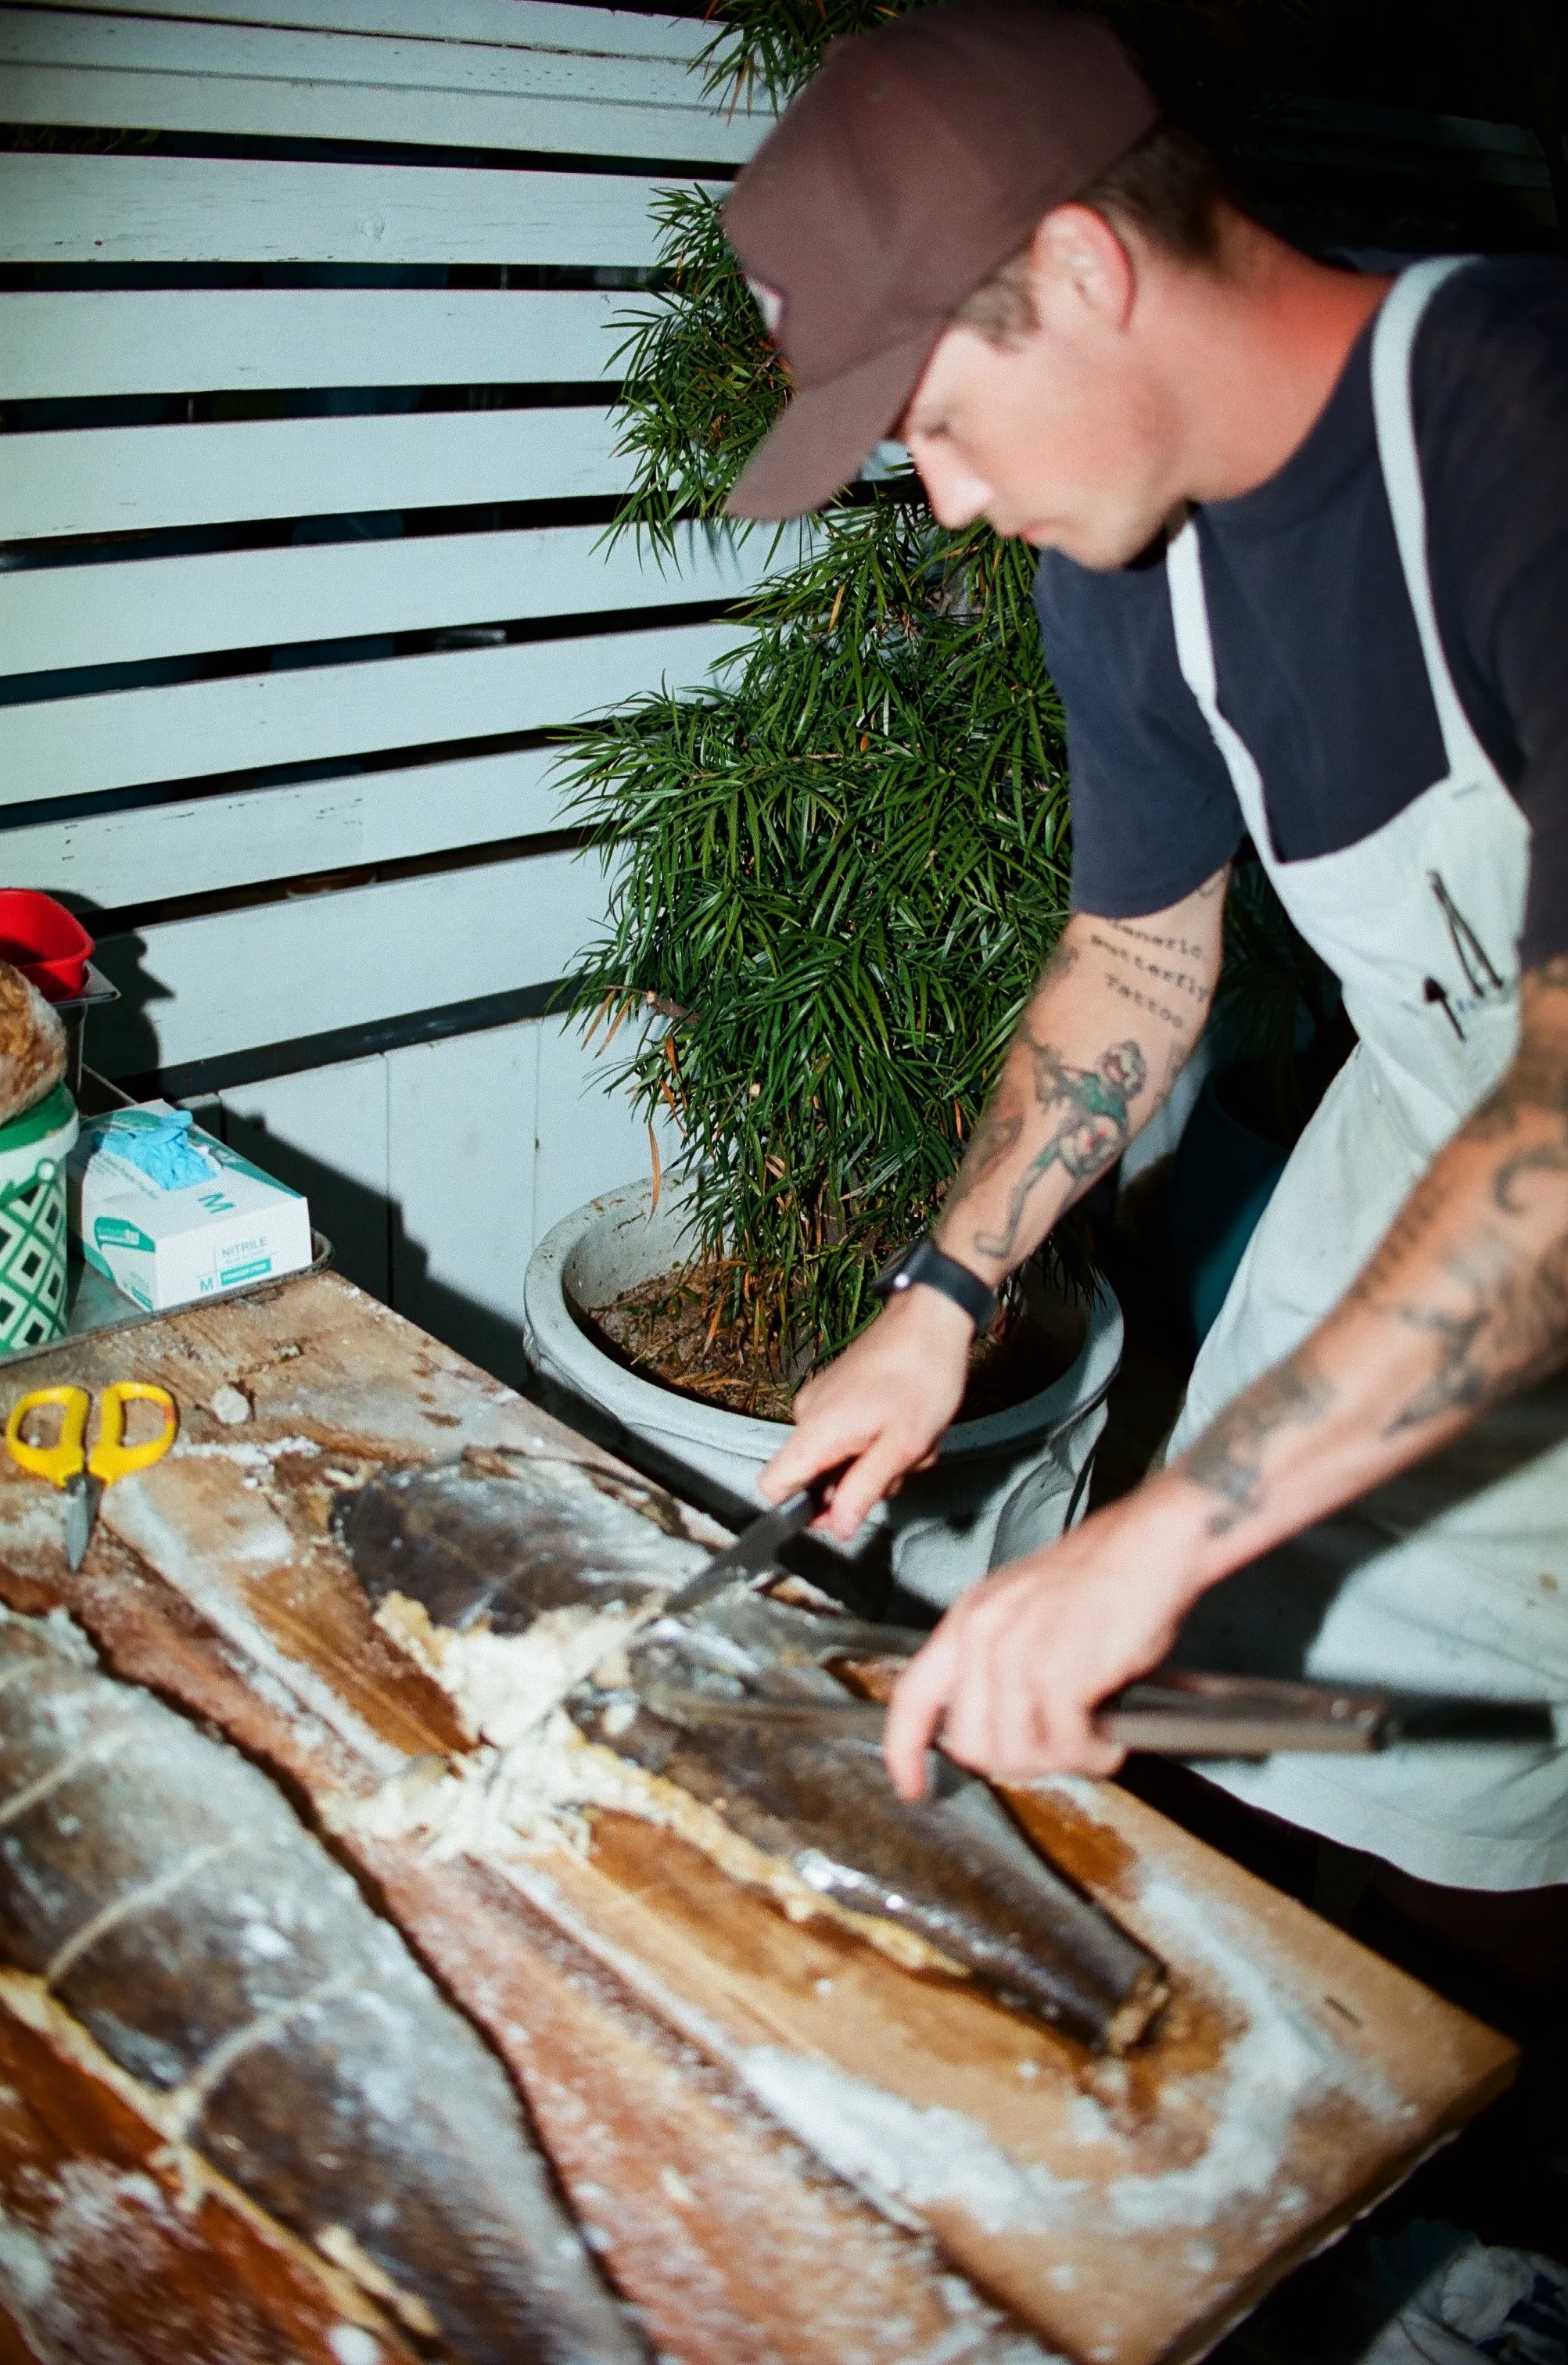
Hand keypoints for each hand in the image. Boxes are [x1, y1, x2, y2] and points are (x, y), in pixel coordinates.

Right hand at [759, 1285, 972, 1540]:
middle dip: (858, 1482)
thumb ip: (863, 1490)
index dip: (795, 1512)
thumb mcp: (902, 1448)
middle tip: (901, 1464)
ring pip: (836, 1456)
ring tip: (911, 1439)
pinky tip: (903, 1423)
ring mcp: (820, 1400)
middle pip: (812, 1477)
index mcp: (816, 1431)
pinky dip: (874, 1438)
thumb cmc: (922, 1378)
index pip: (771, 1486)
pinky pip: (844, 1433)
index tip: (837, 1516)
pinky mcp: (834, 1390)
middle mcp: (807, 1414)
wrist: (931, 1318)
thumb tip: (836, 1529)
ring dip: (874, 1460)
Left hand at [882, 1477, 1211, 1795]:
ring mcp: (1016, 1655)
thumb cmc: (1105, 1576)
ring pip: (1014, 1752)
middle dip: (1014, 1763)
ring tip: (1091, 1742)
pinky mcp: (1057, 1673)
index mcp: (968, 1619)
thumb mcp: (1027, 1610)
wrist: (1151, 1543)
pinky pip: (1065, 1746)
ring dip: (1058, 1761)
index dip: (902, 1749)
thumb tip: (1006, 1727)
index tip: (911, 1785)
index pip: (912, 1695)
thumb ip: (1001, 1663)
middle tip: (1057, 1750)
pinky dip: (1093, 1756)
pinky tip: (1109, 1741)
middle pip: (968, 1742)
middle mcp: (982, 1636)